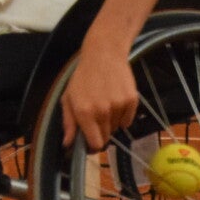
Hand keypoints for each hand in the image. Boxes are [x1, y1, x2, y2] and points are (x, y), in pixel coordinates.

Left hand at [61, 35, 139, 152]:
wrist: (104, 54)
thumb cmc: (83, 77)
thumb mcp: (68, 98)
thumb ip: (68, 123)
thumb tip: (68, 144)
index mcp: (85, 112)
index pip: (95, 143)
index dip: (93, 145)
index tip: (91, 140)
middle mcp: (103, 111)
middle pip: (106, 137)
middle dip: (100, 131)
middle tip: (96, 116)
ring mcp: (119, 106)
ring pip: (117, 128)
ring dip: (111, 122)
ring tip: (105, 103)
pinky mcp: (132, 101)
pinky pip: (128, 120)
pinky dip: (123, 116)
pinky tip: (116, 100)